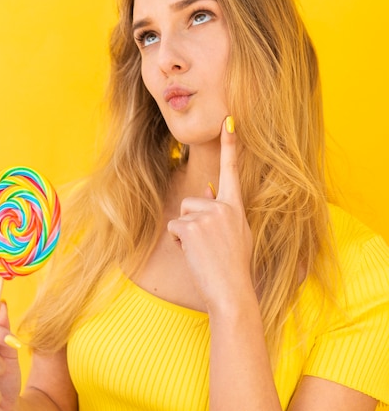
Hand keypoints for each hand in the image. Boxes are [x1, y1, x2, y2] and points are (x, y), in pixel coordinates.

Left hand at [167, 118, 253, 311]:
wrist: (232, 290)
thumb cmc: (234, 265)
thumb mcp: (235, 233)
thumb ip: (222, 211)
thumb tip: (207, 189)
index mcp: (236, 206)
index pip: (232, 170)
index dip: (230, 144)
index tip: (229, 119)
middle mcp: (224, 206)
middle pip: (193, 200)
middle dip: (192, 221)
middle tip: (209, 246)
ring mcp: (208, 215)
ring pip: (182, 213)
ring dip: (185, 232)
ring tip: (202, 250)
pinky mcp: (192, 226)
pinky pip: (174, 228)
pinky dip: (179, 242)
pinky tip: (194, 254)